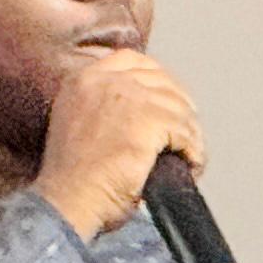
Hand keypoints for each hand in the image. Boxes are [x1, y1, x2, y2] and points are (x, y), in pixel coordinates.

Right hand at [34, 49, 204, 240]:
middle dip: (180, 106)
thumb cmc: (72, 181)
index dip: (157, 78)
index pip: (132, 60)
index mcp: (83, 79)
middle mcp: (105, 81)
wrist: (68, 202)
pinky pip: (186, 131)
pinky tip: (191, 165)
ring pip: (179, 107)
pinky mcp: (148, 121)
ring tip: (190, 156)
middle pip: (162, 80)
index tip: (170, 100)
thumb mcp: (77, 126)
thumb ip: (102, 109)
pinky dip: (194, 150)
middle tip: (187, 134)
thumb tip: (144, 112)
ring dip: (190, 133)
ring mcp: (127, 98)